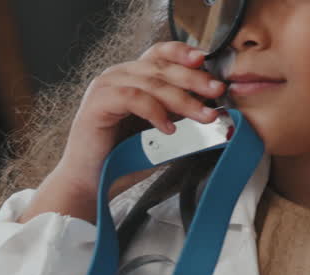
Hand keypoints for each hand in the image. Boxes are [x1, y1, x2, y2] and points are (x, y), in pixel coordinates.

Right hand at [55, 41, 227, 194]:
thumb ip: (179, 116)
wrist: (92, 184)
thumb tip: (211, 108)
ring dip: (182, 100)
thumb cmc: (123, 161)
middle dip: (193, 79)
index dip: (184, 54)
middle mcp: (118, 76)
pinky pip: (133, 98)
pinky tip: (168, 129)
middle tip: (217, 90)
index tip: (207, 63)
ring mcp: (105, 87)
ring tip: (203, 116)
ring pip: (151, 83)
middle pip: (161, 67)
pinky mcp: (97, 103)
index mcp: (132, 78)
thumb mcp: (160, 133)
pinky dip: (154, 112)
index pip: (160, 55)